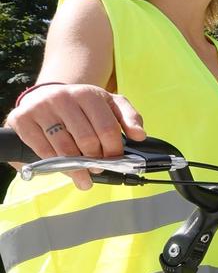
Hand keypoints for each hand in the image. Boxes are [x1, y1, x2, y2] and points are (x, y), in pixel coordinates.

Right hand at [5, 84, 144, 191]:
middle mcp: (64, 98)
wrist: (47, 95)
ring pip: (65, 149)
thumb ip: (128, 117)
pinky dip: (55, 165)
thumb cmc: (82, 105)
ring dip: (77, 170)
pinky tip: (63, 170)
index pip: (108, 129)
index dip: (114, 151)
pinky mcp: (23, 119)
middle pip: (87, 141)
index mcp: (88, 94)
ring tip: (84, 178)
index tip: (114, 161)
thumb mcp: (109, 104)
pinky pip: (44, 151)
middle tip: (97, 170)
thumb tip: (140, 135)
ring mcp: (42, 108)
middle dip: (96, 161)